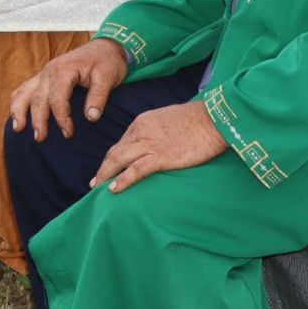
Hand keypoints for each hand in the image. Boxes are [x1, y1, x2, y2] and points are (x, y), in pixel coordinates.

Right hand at [7, 38, 128, 142]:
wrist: (105, 47)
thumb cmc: (107, 61)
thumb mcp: (108, 77)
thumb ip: (99, 97)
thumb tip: (91, 117)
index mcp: (64, 70)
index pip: (57, 98)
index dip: (61, 118)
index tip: (68, 133)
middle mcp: (49, 71)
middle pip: (38, 98)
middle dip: (37, 119)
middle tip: (40, 138)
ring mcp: (44, 73)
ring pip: (25, 92)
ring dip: (19, 110)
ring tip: (18, 129)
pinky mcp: (44, 77)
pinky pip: (25, 88)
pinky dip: (18, 101)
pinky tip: (17, 115)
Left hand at [90, 101, 225, 193]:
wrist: (213, 119)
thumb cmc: (196, 120)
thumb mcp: (168, 121)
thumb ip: (155, 132)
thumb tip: (153, 145)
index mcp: (141, 122)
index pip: (121, 143)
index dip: (112, 158)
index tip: (108, 168)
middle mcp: (140, 132)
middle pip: (115, 152)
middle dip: (103, 168)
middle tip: (94, 182)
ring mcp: (149, 144)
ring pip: (118, 160)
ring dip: (105, 175)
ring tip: (96, 188)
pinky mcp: (161, 157)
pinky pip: (136, 170)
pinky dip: (122, 180)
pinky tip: (113, 189)